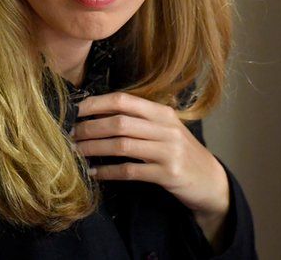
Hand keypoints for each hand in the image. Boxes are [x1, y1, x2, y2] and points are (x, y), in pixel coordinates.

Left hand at [73, 92, 229, 247]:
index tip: (74, 110)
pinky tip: (93, 173)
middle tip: (69, 134)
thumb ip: (139, 119)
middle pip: (119, 122)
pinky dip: (108, 172)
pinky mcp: (168, 174)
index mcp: (162, 112)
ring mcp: (168, 151)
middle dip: (89, 128)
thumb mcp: (165, 129)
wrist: (211, 180)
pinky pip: (130, 171)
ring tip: (76, 152)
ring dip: (94, 148)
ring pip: (122, 145)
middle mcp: (166, 128)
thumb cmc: (180, 152)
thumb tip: (97, 112)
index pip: (124, 100)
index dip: (96, 103)